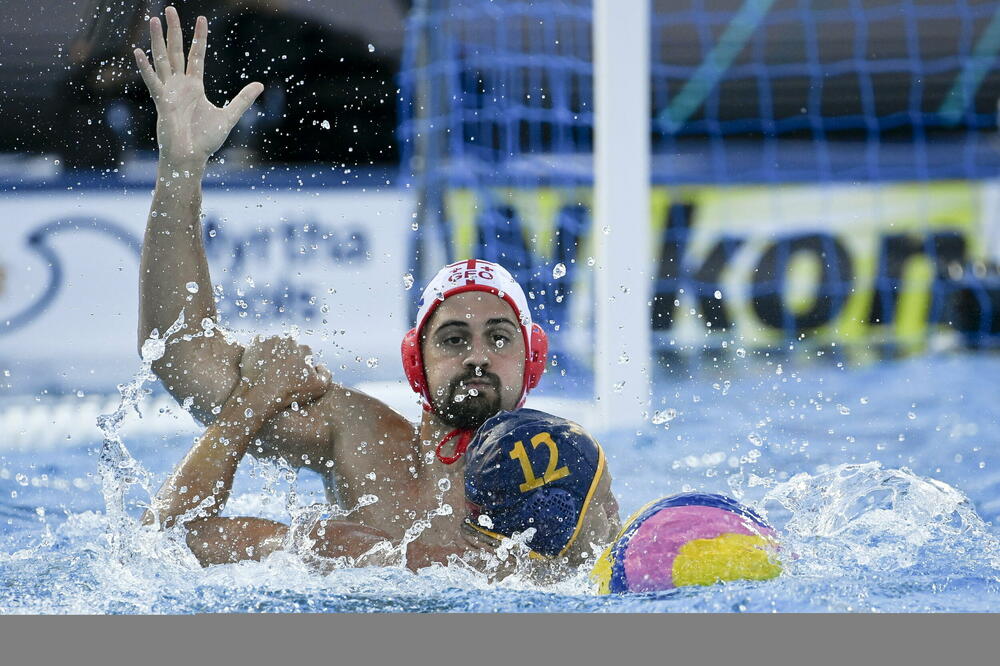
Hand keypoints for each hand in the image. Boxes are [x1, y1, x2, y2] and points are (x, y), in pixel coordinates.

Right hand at [133, 6, 263, 168]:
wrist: (191, 157)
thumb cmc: (205, 141)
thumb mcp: (229, 116)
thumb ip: (243, 100)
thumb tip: (260, 85)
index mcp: (194, 87)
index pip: (196, 56)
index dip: (199, 37)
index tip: (201, 18)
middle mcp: (180, 85)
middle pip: (176, 51)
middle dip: (173, 30)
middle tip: (169, 8)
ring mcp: (169, 92)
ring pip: (162, 60)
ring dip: (157, 40)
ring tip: (152, 19)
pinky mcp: (162, 102)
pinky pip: (152, 81)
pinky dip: (145, 67)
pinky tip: (138, 51)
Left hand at [239, 336, 331, 412]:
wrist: (263, 394)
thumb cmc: (290, 392)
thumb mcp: (319, 388)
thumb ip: (326, 374)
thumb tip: (319, 365)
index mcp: (305, 348)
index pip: (304, 354)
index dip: (300, 365)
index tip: (293, 375)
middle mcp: (289, 340)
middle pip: (289, 348)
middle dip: (286, 357)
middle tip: (280, 373)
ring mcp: (272, 339)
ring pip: (274, 345)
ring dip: (273, 354)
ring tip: (268, 370)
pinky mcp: (256, 342)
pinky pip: (259, 344)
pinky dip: (259, 352)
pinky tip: (259, 365)